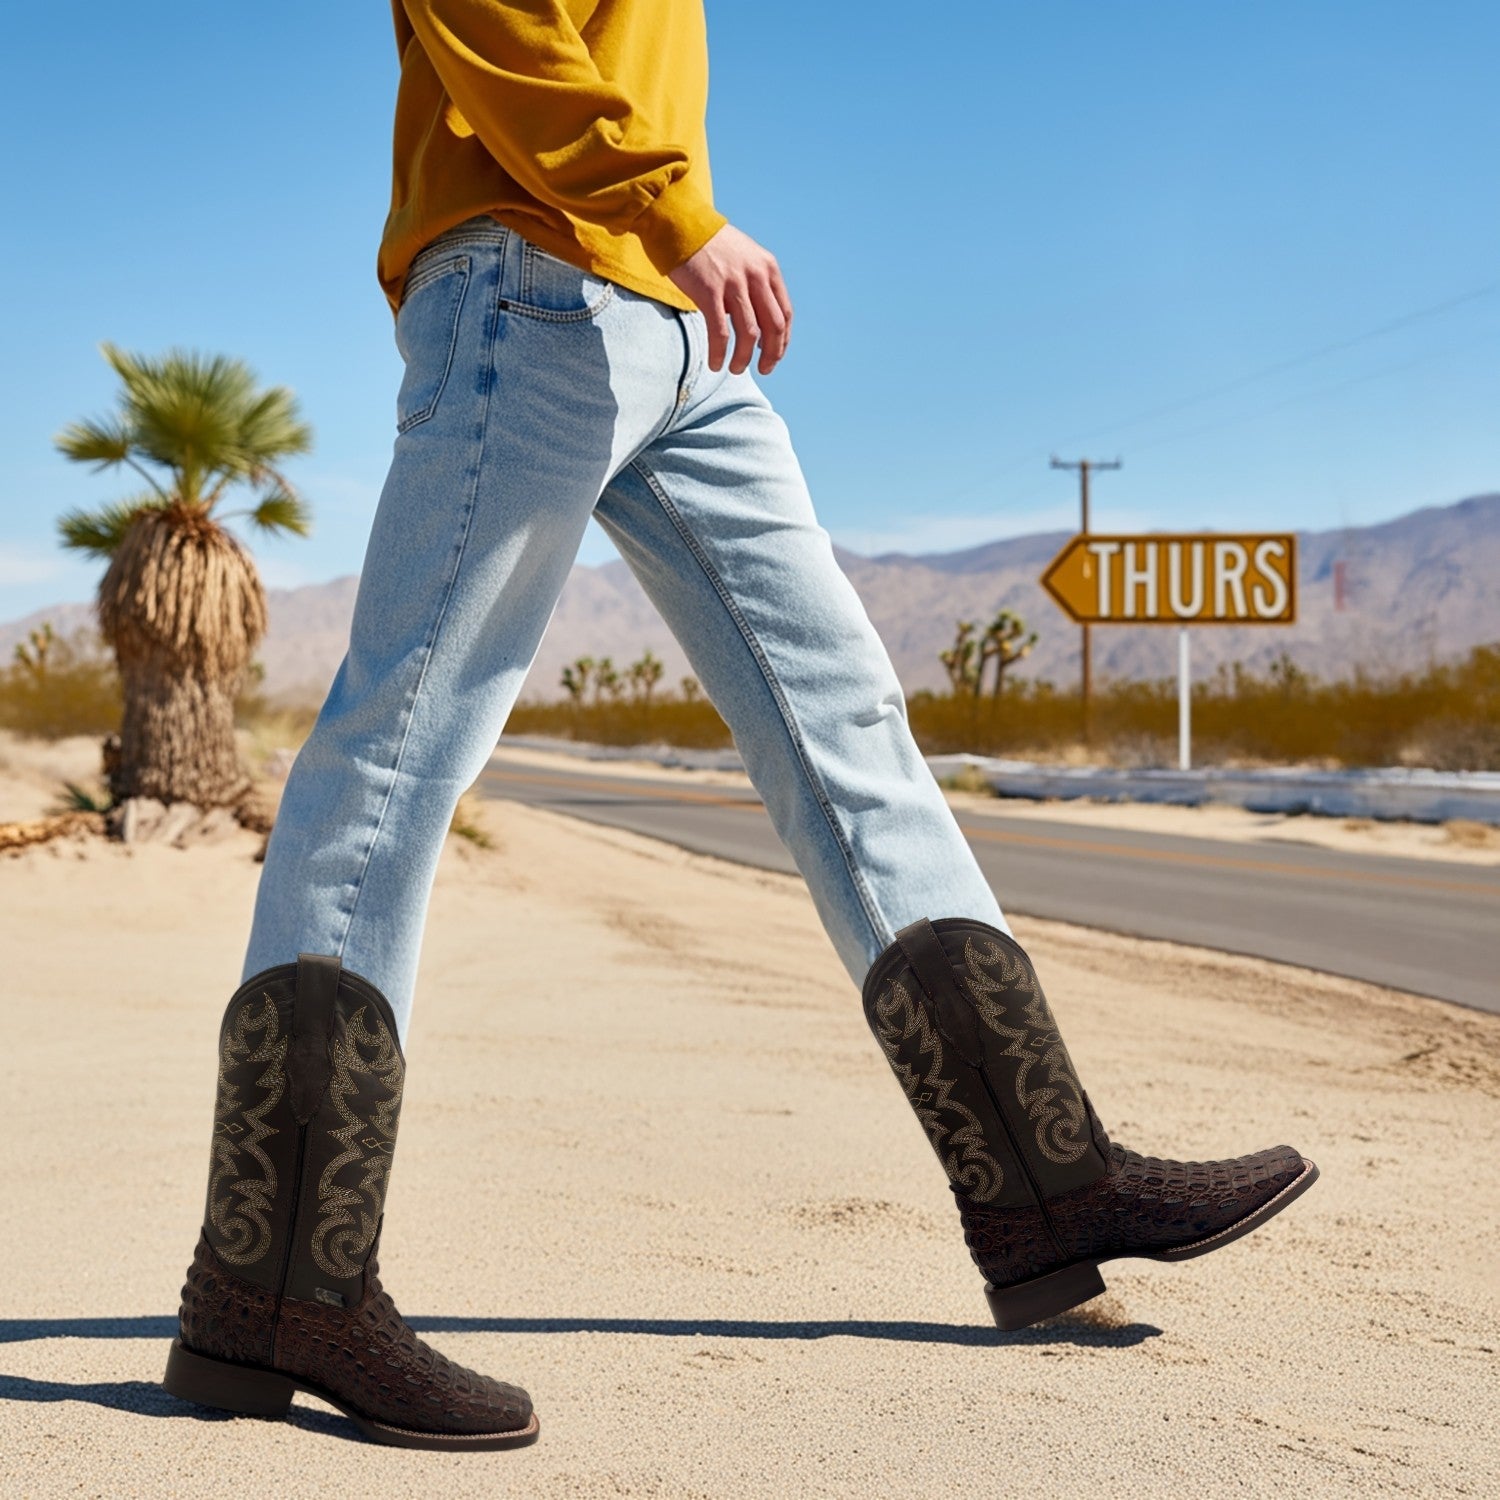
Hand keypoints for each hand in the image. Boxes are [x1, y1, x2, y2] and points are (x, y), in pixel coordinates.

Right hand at [667, 223, 792, 375]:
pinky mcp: (709, 291)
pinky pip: (721, 332)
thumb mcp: (744, 258)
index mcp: (768, 269)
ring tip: (735, 369)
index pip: (785, 314)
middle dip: (771, 355)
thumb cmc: (709, 245)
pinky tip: (716, 363)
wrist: (679, 223)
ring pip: (749, 333)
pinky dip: (720, 353)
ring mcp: (733, 283)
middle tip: (763, 370)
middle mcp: (755, 275)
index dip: (782, 341)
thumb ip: (755, 284)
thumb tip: (756, 323)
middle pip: (773, 327)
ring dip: (743, 358)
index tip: (773, 356)